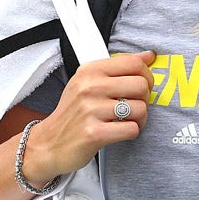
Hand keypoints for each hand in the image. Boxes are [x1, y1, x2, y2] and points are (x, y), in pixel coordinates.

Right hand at [21, 51, 154, 184]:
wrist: (49, 143)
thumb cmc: (72, 113)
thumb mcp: (87, 82)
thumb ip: (118, 67)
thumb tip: (149, 56)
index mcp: (89, 71)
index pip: (133, 63)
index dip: (146, 75)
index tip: (143, 84)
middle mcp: (89, 87)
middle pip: (141, 85)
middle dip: (145, 98)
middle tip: (134, 105)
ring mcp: (90, 110)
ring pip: (140, 108)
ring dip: (140, 118)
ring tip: (127, 120)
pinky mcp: (94, 133)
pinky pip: (131, 129)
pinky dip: (131, 132)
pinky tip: (119, 131)